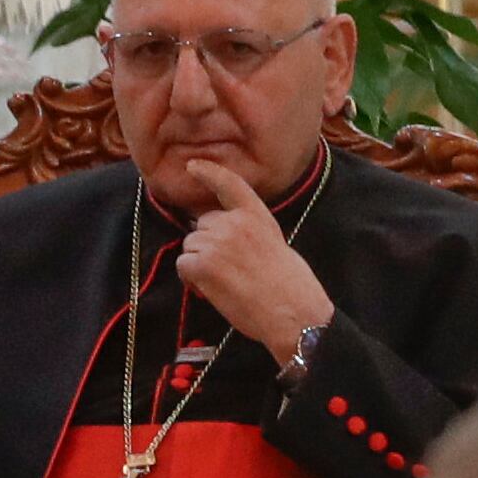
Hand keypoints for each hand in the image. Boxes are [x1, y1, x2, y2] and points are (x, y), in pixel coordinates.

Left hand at [175, 158, 335, 363]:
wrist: (294, 313)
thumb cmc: (289, 286)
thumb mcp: (275, 244)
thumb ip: (247, 231)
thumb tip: (220, 233)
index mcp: (258, 216)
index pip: (230, 185)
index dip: (209, 172)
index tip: (193, 165)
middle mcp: (235, 223)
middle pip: (201, 226)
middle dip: (208, 245)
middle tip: (231, 269)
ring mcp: (217, 242)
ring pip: (190, 246)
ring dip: (200, 263)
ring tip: (227, 281)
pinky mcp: (202, 264)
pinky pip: (183, 265)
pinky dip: (191, 279)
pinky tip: (212, 290)